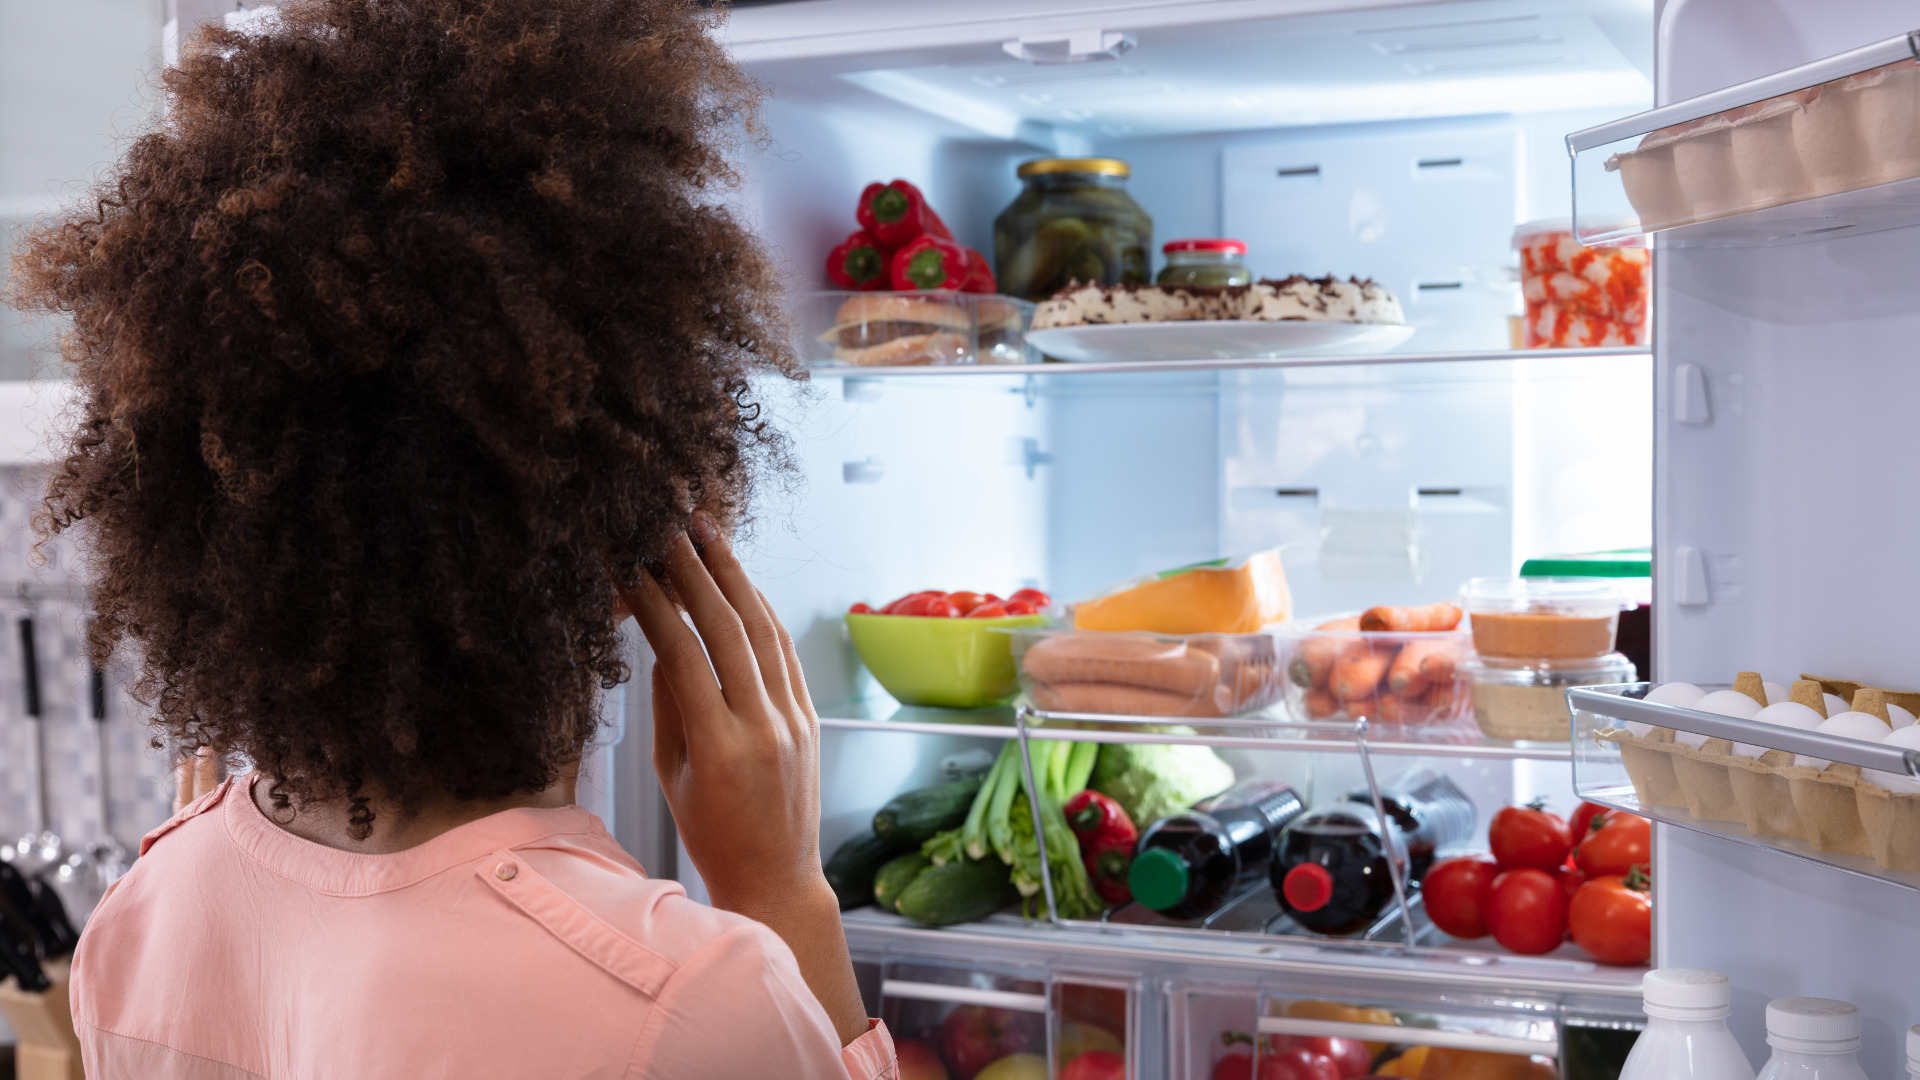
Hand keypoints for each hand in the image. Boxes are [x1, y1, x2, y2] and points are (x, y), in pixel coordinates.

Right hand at [621, 515, 867, 1044]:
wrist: (776, 878)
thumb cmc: (711, 835)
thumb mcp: (672, 775)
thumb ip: (669, 706)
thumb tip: (662, 642)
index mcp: (718, 748)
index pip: (682, 655)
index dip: (655, 605)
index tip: (630, 568)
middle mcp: (762, 726)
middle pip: (727, 629)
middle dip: (696, 571)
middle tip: (669, 529)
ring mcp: (793, 718)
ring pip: (763, 630)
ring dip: (734, 576)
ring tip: (706, 535)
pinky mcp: (811, 716)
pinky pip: (785, 651)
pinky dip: (761, 610)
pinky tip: (741, 582)